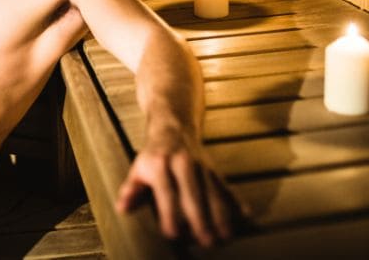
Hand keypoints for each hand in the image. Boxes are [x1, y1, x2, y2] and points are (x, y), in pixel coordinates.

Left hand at [115, 130, 247, 247]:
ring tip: (226, 236)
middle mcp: (184, 164)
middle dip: (201, 218)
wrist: (174, 127)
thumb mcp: (138, 168)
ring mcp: (201, 167)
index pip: (166, 191)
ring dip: (221, 215)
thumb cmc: (154, 155)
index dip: (169, 212)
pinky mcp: (214, 170)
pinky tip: (246, 215)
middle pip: (193, 193)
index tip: (172, 233)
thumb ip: (131, 190)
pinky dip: (236, 200)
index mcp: (161, 164)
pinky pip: (226, 186)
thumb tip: (123, 208)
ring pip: (213, 192)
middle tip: (206, 240)